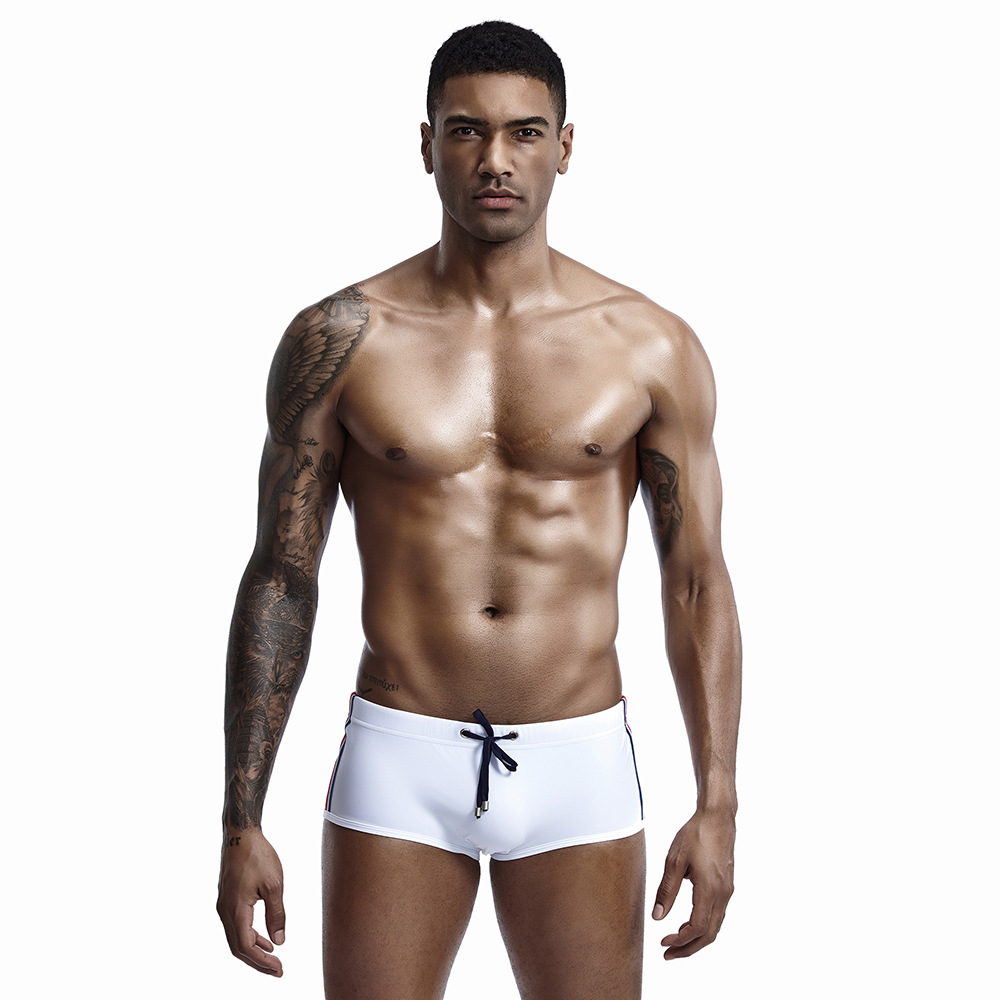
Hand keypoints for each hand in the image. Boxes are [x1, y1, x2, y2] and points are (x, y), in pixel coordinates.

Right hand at [217, 828, 285, 975]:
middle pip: (238, 948)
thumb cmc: (257, 855)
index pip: (246, 946)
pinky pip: (236, 926)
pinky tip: (264, 938)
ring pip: (236, 938)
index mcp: (236, 909)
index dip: (262, 962)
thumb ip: (277, 915)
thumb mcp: (274, 885)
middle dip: (257, 962)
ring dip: (253, 950)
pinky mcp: (227, 899)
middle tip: (277, 970)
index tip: (279, 968)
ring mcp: (224, 905)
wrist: (241, 834)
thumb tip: (279, 940)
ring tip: (272, 958)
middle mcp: (225, 911)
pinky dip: (249, 936)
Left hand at [651, 809, 734, 958]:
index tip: (663, 942)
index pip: (696, 927)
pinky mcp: (727, 886)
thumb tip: (658, 916)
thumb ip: (666, 891)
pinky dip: (703, 926)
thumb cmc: (696, 834)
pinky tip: (688, 923)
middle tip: (668, 954)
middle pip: (709, 934)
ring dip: (696, 939)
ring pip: (715, 926)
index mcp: (709, 889)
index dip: (680, 940)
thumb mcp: (674, 860)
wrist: (718, 817)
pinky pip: (717, 915)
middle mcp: (722, 894)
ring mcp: (727, 891)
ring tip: (675, 942)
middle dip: (688, 948)